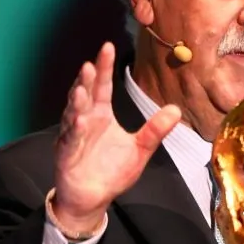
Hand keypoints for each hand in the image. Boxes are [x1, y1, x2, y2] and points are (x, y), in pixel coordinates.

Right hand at [52, 42, 180, 233]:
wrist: (93, 197)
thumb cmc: (112, 171)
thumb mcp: (140, 149)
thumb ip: (155, 129)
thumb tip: (176, 109)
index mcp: (101, 115)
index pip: (102, 86)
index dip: (104, 67)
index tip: (107, 46)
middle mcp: (85, 120)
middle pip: (85, 94)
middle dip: (86, 80)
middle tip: (91, 63)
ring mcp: (73, 136)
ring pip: (73, 114)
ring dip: (76, 101)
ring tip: (81, 87)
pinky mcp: (67, 154)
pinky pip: (71, 140)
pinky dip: (75, 130)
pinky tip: (80, 120)